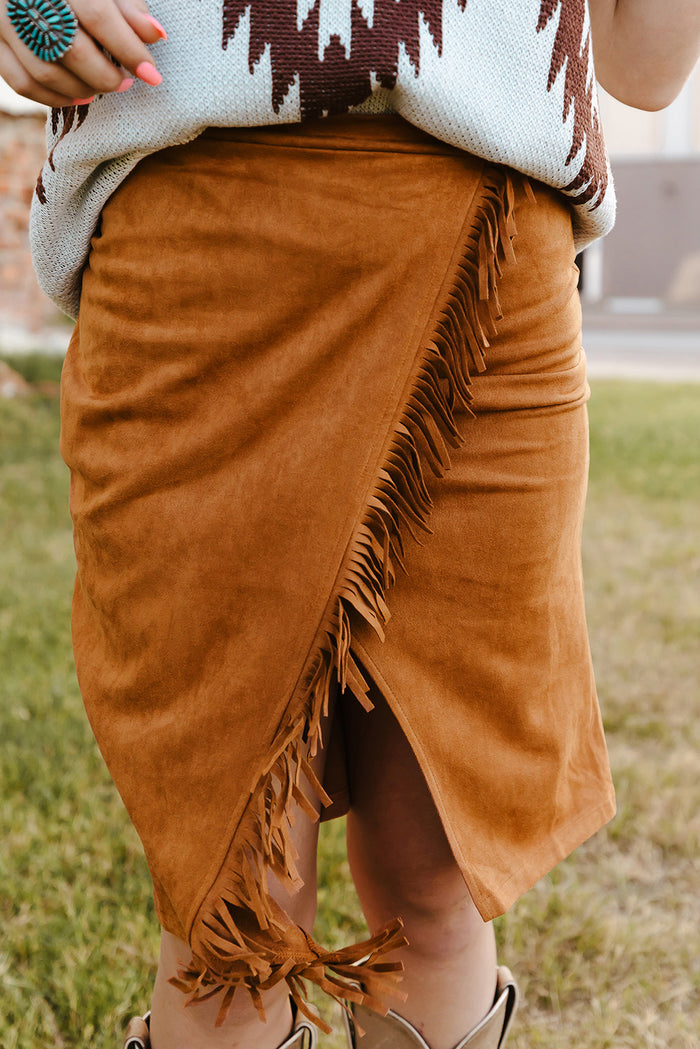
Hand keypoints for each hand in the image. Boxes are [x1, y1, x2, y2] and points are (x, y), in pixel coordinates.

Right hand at [0, 0, 166, 106]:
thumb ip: (126, 5)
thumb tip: (156, 35)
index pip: (99, 16)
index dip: (129, 49)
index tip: (152, 74)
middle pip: (72, 49)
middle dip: (106, 76)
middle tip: (125, 82)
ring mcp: (4, 21)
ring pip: (46, 71)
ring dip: (83, 89)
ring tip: (103, 89)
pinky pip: (22, 83)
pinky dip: (53, 98)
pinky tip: (78, 96)